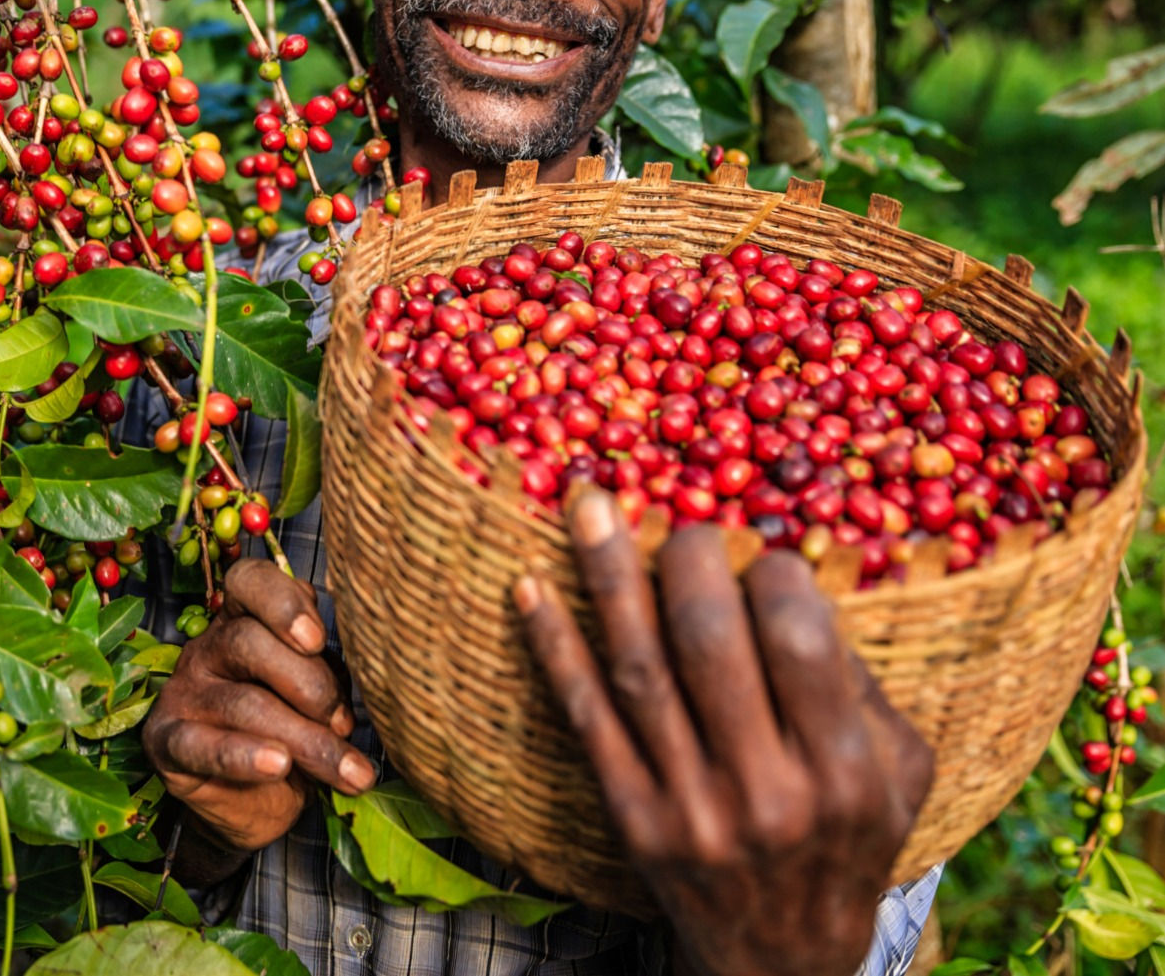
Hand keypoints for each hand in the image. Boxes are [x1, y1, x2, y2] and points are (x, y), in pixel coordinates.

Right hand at [144, 558, 377, 856]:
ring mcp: (184, 693)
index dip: (283, 602)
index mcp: (244, 617)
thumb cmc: (293, 725)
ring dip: (306, 738)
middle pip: (249, 642)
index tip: (318, 639)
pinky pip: (201, 746)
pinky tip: (279, 765)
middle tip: (346, 723)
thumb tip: (371, 669)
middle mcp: (208, 646)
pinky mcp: (167, 743)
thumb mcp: (317, 687)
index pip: (250, 581)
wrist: (254, 799)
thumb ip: (328, 666)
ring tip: (348, 769)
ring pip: (243, 702)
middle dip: (310, 685)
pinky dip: (243, 757)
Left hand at [515, 489, 933, 975]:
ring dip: (606, 574)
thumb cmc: (848, 840)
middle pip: (707, 639)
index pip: (798, 636)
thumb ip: (864, 681)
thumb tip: (801, 577)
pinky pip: (586, 718)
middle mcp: (765, 790)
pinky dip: (555, 647)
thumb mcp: (897, 775)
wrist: (783, 963)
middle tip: (684, 527)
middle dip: (688, 558)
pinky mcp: (631, 819)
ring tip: (586, 501)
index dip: (773, 572)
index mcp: (842, 770)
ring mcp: (689, 807)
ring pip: (638, 667)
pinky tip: (531, 587)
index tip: (763, 559)